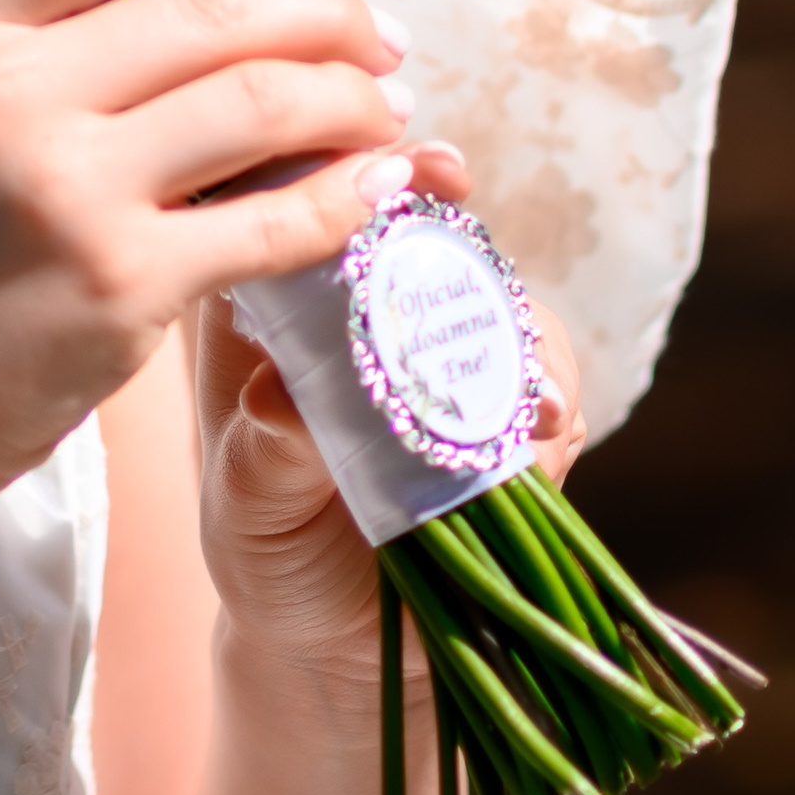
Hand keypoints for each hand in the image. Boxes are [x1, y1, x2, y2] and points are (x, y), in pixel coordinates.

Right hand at [0, 0, 416, 544]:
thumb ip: (53, 43)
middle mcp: (4, 93)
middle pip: (217, 3)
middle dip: (328, 15)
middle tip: (373, 42)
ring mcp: (63, 189)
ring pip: (265, 98)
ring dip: (354, 99)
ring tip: (378, 113)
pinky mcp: (119, 284)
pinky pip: (279, 219)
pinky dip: (351, 196)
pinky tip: (377, 189)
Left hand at [193, 157, 588, 689]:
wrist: (337, 640)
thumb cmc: (266, 550)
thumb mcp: (245, 504)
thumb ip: (264, 449)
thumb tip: (282, 394)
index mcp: (277, 310)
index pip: (299, 201)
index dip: (333, 160)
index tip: (367, 154)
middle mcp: (366, 313)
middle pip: (411, 219)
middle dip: (437, 196)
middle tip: (448, 184)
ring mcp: (446, 355)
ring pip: (492, 294)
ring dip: (505, 316)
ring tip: (510, 375)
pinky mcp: (509, 412)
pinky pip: (547, 380)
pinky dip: (549, 400)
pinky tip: (537, 433)